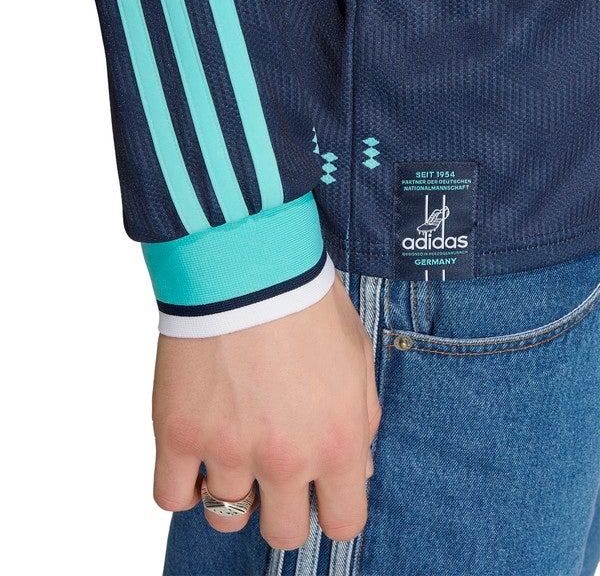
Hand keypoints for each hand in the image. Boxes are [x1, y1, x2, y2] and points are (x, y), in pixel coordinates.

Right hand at [151, 272, 381, 549]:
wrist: (250, 265)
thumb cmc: (308, 304)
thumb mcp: (358, 358)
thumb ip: (364, 421)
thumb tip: (359, 468)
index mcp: (337, 443)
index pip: (343, 524)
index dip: (333, 511)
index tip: (321, 495)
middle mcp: (284, 459)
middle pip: (283, 534)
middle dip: (283, 509)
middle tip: (275, 472)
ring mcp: (227, 450)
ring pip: (224, 518)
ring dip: (232, 493)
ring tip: (233, 453)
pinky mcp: (178, 433)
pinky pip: (169, 496)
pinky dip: (183, 485)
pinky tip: (196, 457)